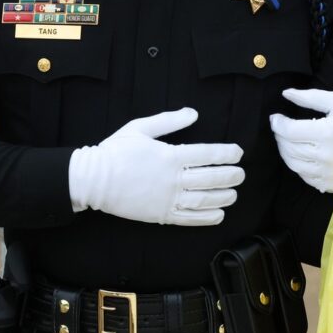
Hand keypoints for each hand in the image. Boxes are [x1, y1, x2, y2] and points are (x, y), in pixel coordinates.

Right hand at [68, 108, 243, 225]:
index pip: (207, 154)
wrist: (92, 180)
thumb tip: (193, 113)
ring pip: (203, 199)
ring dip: (223, 197)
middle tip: (241, 174)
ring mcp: (166, 199)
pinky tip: (219, 214)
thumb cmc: (115, 151)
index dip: (226, 153)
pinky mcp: (160, 215)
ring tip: (234, 194)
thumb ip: (169, 121)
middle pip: (210, 178)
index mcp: (169, 155)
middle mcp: (172, 179)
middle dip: (230, 176)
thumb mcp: (140, 128)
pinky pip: (189, 219)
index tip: (237, 152)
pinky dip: (207, 218)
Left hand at [269, 88, 332, 192]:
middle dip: (279, 136)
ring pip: (292, 163)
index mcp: (327, 132)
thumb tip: (286, 93)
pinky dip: (297, 165)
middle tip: (280, 127)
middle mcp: (324, 155)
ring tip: (287, 141)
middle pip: (287, 147)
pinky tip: (301, 155)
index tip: (275, 117)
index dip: (277, 123)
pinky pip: (303, 176)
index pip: (289, 130)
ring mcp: (325, 172)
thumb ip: (311, 97)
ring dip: (284, 151)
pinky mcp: (328, 184)